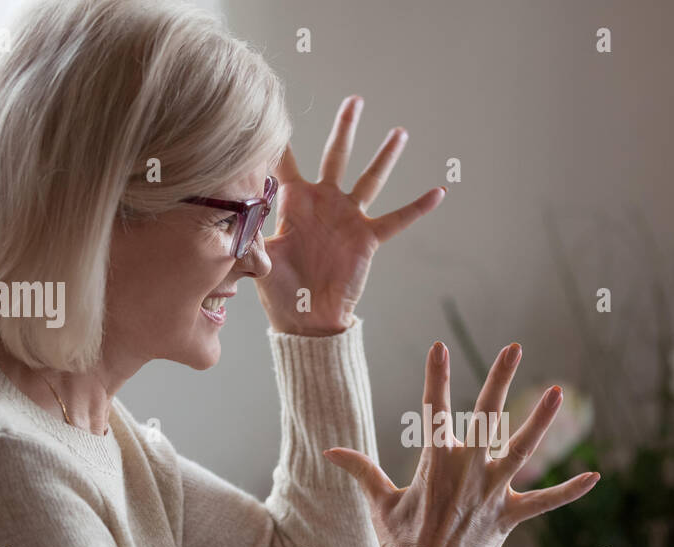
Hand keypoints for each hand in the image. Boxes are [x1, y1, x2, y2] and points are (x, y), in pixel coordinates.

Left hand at [255, 95, 444, 335]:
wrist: (307, 320)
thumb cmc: (280, 291)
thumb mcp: (259, 258)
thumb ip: (250, 232)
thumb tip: (234, 219)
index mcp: (294, 203)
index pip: (283, 163)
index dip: (278, 139)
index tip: (276, 109)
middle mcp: (324, 203)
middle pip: (336, 156)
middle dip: (345, 128)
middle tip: (355, 100)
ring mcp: (348, 218)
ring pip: (370, 179)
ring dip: (385, 156)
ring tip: (400, 132)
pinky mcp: (367, 238)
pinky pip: (397, 220)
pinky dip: (418, 207)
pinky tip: (439, 192)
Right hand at [322, 341, 600, 546]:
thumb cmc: (402, 542)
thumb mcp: (380, 502)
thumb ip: (361, 470)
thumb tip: (330, 450)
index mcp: (436, 461)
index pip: (434, 410)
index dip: (437, 377)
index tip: (438, 347)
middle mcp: (468, 469)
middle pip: (487, 416)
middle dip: (499, 378)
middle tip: (514, 347)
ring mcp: (491, 492)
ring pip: (521, 449)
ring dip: (540, 420)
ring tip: (557, 391)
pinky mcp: (509, 516)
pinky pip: (544, 502)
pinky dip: (569, 491)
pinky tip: (595, 476)